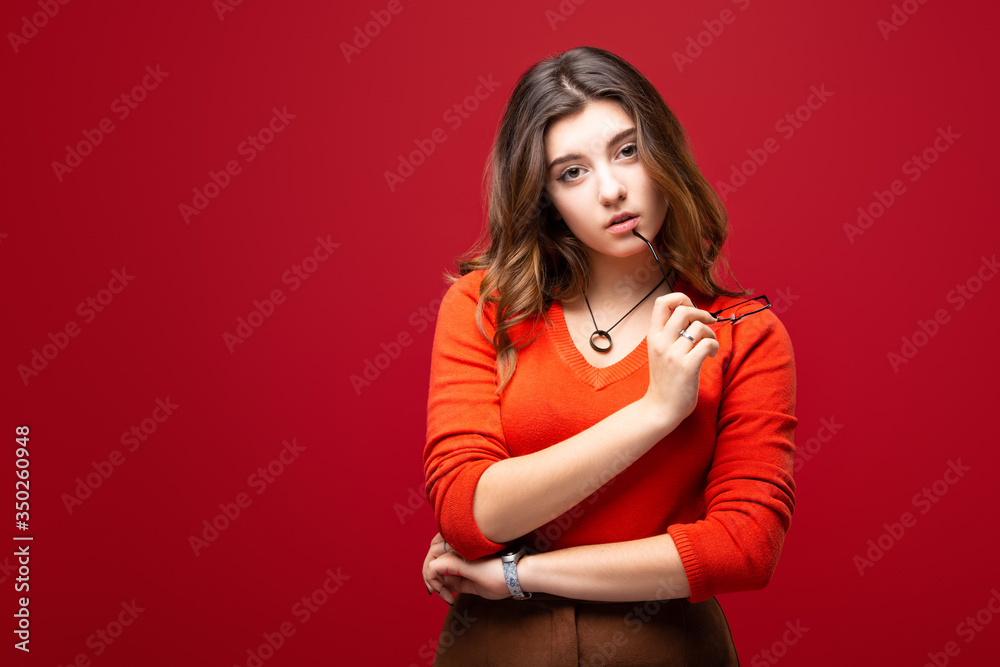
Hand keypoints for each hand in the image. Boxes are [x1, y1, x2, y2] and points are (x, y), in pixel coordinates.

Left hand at [422, 533, 509, 603]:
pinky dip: (433, 582)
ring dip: (430, 579)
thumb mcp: (476, 584)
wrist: (519, 574)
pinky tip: (446, 595)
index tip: (446, 592)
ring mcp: (459, 550)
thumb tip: (445, 584)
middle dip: (429, 575)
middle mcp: (460, 545)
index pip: (441, 554)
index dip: (437, 573)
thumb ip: (459, 582)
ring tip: (441, 594)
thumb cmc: (504, 579)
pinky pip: (433, 567)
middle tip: (437, 593)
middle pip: (432, 553)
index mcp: (464, 549)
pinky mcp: (458, 559)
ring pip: (430, 559)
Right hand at [641, 293, 719, 429]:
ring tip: (709, 345)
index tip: (690, 308)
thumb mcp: (659, 352)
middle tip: (707, 324)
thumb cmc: (665, 380)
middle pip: (683, 310)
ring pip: (699, 327)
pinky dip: (714, 346)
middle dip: (701, 313)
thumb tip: (690, 314)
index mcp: (653, 336)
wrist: (660, 409)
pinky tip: (710, 355)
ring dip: (710, 334)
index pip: (661, 302)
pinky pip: (707, 344)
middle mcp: (661, 342)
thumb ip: (668, 334)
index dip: (679, 298)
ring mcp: (673, 355)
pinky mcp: (688, 367)